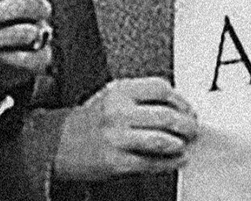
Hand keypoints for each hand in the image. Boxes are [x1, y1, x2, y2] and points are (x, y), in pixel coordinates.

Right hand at [53, 77, 198, 182]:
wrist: (58, 143)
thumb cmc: (90, 120)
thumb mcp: (112, 96)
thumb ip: (141, 98)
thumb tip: (176, 107)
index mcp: (119, 91)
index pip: (161, 88)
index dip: (181, 100)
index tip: (187, 109)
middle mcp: (119, 112)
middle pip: (166, 115)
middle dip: (187, 124)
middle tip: (192, 128)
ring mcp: (118, 138)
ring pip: (162, 140)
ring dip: (180, 144)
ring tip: (184, 144)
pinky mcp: (117, 162)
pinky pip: (151, 163)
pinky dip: (170, 162)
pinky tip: (177, 159)